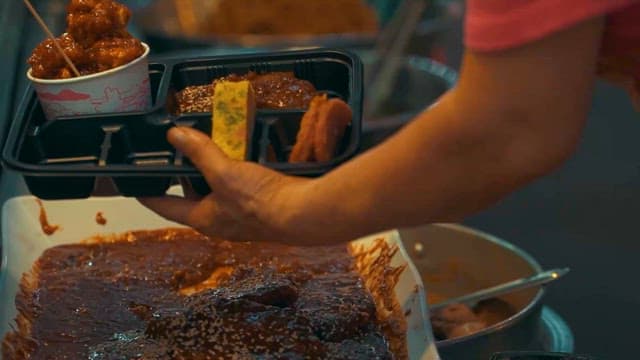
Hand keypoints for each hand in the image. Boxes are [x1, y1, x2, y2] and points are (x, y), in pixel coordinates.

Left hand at [138, 126, 310, 243]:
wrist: (303, 214)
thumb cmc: (259, 202)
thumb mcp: (224, 172)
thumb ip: (200, 153)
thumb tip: (174, 135)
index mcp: (203, 218)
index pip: (166, 207)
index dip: (149, 195)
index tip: (135, 187)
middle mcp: (220, 222)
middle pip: (194, 198)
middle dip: (187, 177)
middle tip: (181, 153)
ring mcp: (242, 218)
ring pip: (219, 193)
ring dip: (214, 173)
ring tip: (212, 149)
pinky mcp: (262, 210)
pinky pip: (240, 190)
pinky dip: (236, 174)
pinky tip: (244, 157)